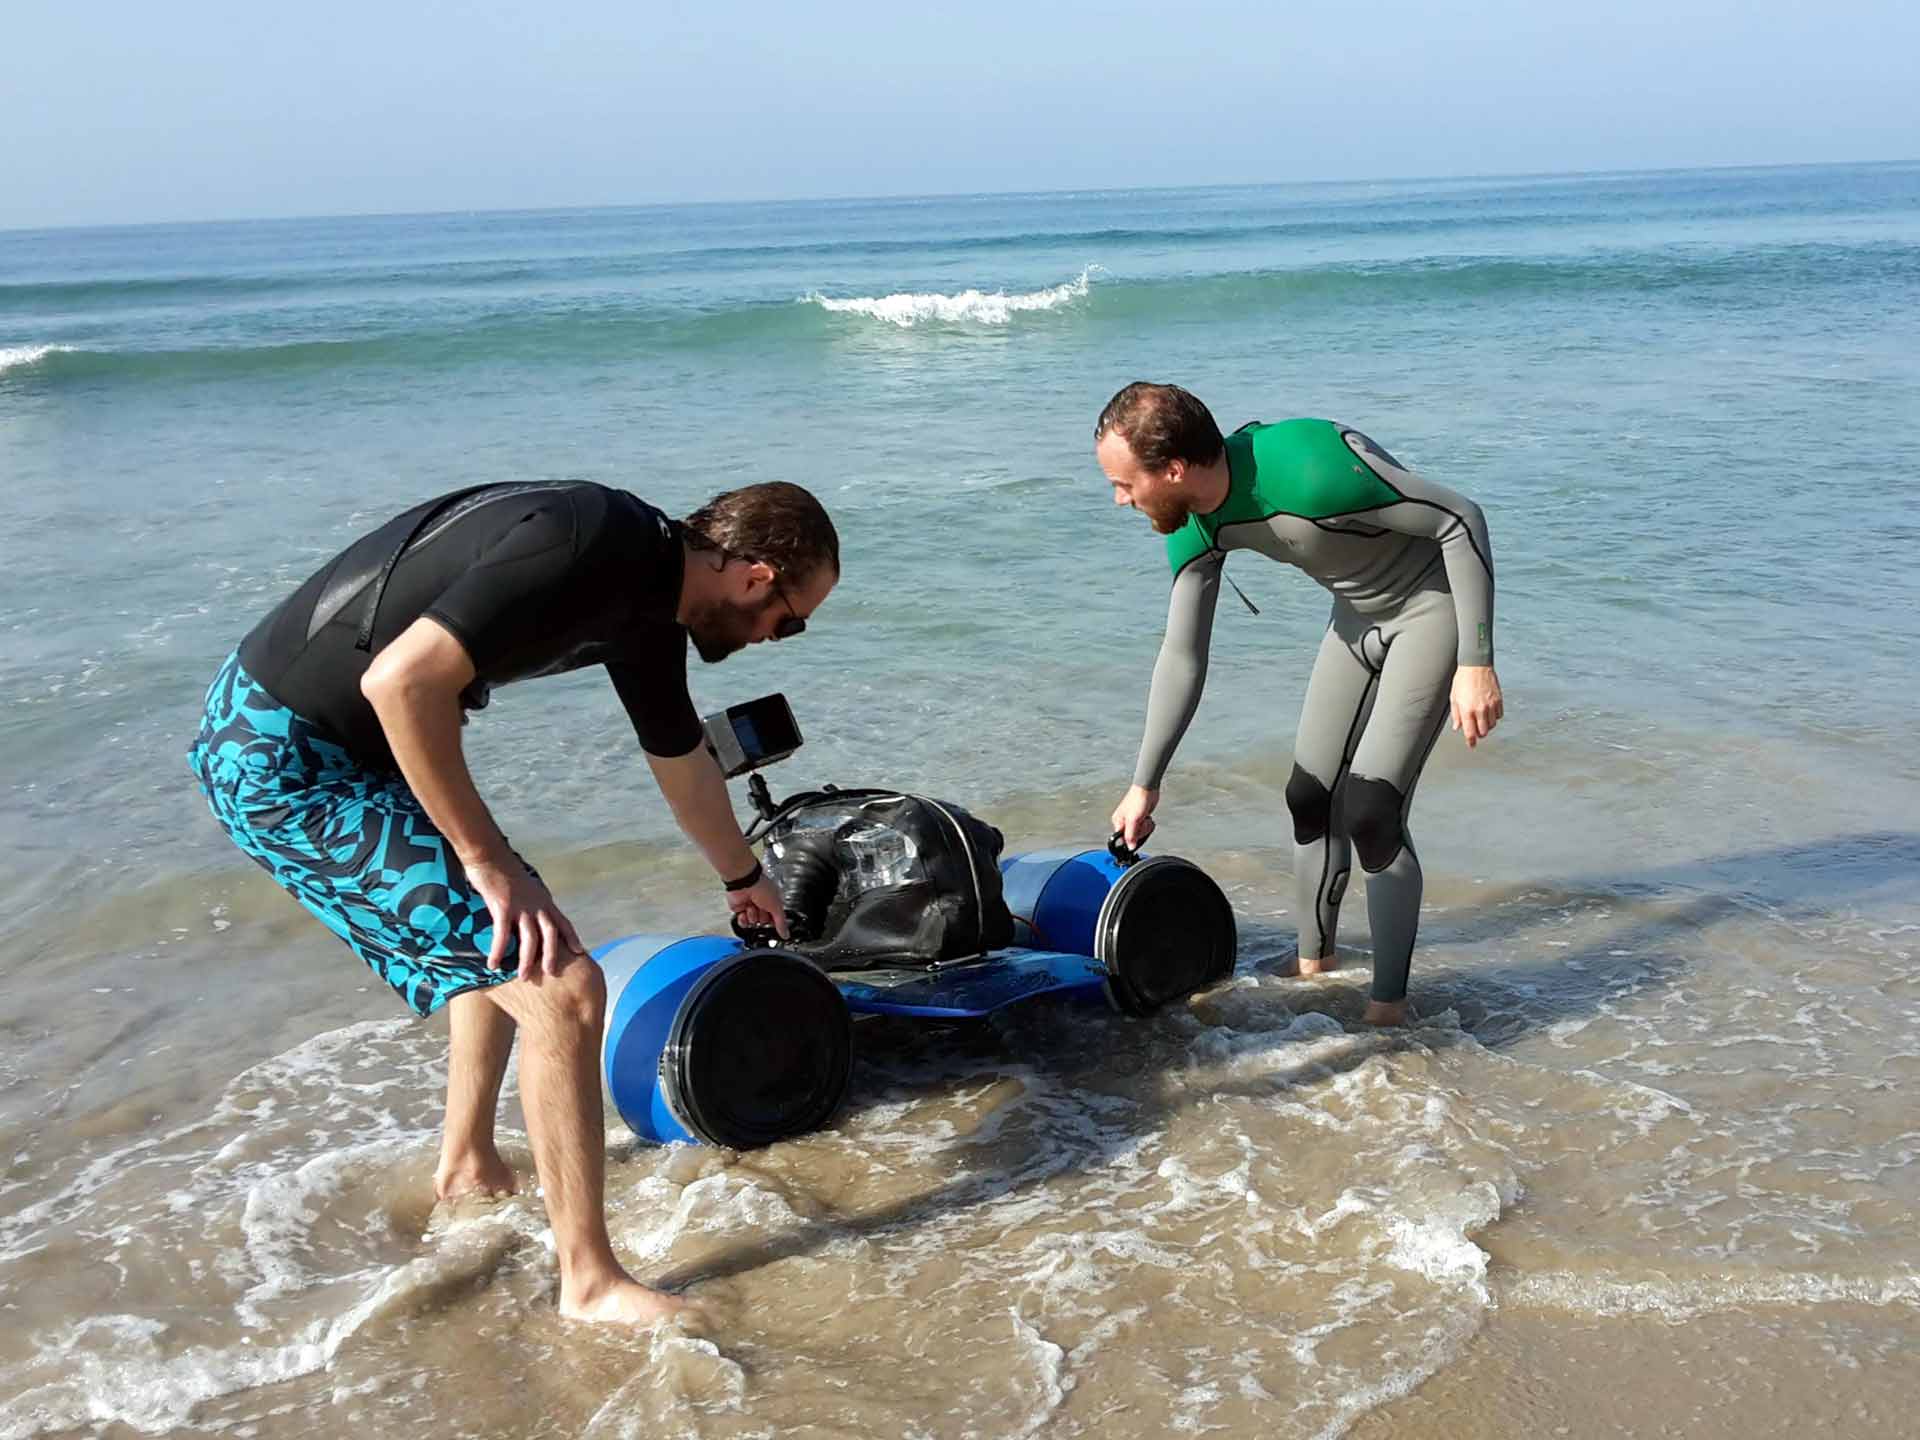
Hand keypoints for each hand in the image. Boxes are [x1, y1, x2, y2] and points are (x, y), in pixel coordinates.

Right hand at [466, 856, 586, 981]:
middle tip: (551, 973)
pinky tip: (493, 964)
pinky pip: (502, 934)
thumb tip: (530, 914)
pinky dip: (499, 951)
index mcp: (543, 900)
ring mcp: (520, 905)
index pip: (562, 921)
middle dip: (552, 954)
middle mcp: (536, 904)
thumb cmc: (504, 870)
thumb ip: (531, 902)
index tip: (581, 952)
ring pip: (530, 938)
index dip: (572, 937)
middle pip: (550, 933)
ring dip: (527, 959)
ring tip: (524, 976)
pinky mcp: (503, 906)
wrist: (489, 854)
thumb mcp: (525, 887)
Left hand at [726, 871, 790, 939]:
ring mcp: (751, 906)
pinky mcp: (740, 909)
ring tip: (752, 906)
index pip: (776, 919)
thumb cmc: (761, 887)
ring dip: (752, 915)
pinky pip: (742, 922)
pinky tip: (745, 911)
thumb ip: (781, 923)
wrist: (744, 882)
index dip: (774, 923)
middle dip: (762, 917)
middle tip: (762, 908)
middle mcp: (762, 904)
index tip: (774, 926)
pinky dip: (743, 919)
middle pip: (764, 922)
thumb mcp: (776, 907)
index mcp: (773, 901)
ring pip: (753, 922)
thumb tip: (786, 934)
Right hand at [1110, 785, 1158, 849]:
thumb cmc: (1138, 799)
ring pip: (1140, 833)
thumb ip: (1131, 835)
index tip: (1137, 833)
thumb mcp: (1133, 820)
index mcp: (1118, 822)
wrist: (1148, 790)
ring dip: (1145, 827)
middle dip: (1141, 831)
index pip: (1123, 839)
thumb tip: (1129, 847)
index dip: (1131, 839)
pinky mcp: (1141, 819)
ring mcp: (1133, 821)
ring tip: (1144, 818)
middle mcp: (1124, 822)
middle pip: (1133, 837)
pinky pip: (1145, 828)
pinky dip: (1148, 824)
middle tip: (1141, 822)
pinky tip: (1147, 818)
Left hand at [1450, 665, 1504, 747]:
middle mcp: (1480, 709)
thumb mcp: (1454, 697)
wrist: (1475, 665)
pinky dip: (1494, 717)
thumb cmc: (1462, 680)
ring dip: (1486, 726)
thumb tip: (1457, 727)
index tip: (1471, 745)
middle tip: (1475, 732)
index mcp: (1467, 710)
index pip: (1470, 732)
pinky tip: (1489, 713)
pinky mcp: (1498, 700)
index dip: (1471, 741)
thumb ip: (1456, 714)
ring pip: (1492, 725)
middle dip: (1479, 734)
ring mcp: (1491, 705)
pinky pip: (1499, 715)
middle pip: (1483, 731)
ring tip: (1481, 721)